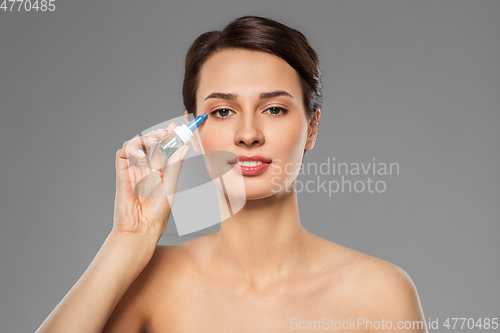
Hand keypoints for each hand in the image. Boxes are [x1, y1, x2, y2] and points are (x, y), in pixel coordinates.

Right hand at [113, 122, 188, 237]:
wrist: (141, 231)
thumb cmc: (156, 216)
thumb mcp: (170, 189)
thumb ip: (174, 168)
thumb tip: (183, 149)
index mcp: (159, 173)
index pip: (164, 150)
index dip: (169, 137)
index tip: (177, 127)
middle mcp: (146, 170)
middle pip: (150, 145)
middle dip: (158, 135)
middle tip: (167, 132)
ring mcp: (133, 171)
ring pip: (136, 145)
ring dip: (144, 139)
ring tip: (154, 140)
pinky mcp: (122, 174)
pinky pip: (122, 155)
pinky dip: (130, 150)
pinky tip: (140, 156)